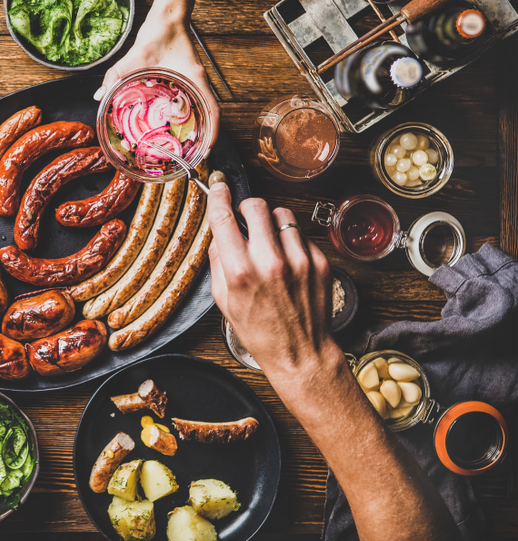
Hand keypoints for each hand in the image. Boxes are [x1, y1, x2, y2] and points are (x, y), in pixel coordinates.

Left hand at [95, 19, 220, 144]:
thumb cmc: (158, 34)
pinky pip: (191, 100)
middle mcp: (197, 81)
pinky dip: (187, 114)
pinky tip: (172, 124)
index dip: (214, 131)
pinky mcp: (185, 79)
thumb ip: (116, 75)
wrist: (166, 18)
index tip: (208, 149)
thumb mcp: (135, 56)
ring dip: (199, 126)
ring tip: (186, 146)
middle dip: (205, 136)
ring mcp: (193, 81)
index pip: (213, 109)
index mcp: (194, 78)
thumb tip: (99, 95)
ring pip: (202, 108)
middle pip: (209, 113)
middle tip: (194, 155)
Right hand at [206, 182, 334, 378]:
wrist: (299, 353)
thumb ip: (219, 261)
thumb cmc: (260, 331)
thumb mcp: (224, 300)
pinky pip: (301, 236)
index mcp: (241, 272)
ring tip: (269, 242)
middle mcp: (270, 262)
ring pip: (282, 215)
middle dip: (247, 207)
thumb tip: (220, 234)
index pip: (224, 218)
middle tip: (245, 217)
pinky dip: (291, 241)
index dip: (219, 197)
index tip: (219, 187)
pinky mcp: (320, 263)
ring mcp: (299, 261)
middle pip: (257, 206)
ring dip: (271, 223)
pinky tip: (287, 261)